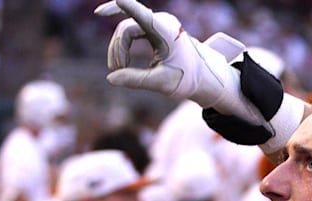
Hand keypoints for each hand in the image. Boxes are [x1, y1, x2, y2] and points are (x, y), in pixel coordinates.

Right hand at [97, 0, 299, 149]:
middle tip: (115, 69)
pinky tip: (119, 58)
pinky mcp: (153, 27)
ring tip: (118, 69)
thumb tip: (111, 78)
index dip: (128, 6)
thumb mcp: (160, 82)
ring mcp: (156, 22)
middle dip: (117, 48)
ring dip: (118, 48)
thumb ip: (135, 80)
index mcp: (166, 32)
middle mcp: (160, 22)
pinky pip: (130, 27)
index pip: (142, 15)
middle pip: (126, 28)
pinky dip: (123, 44)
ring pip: (125, 29)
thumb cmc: (185, 78)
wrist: (201, 75)